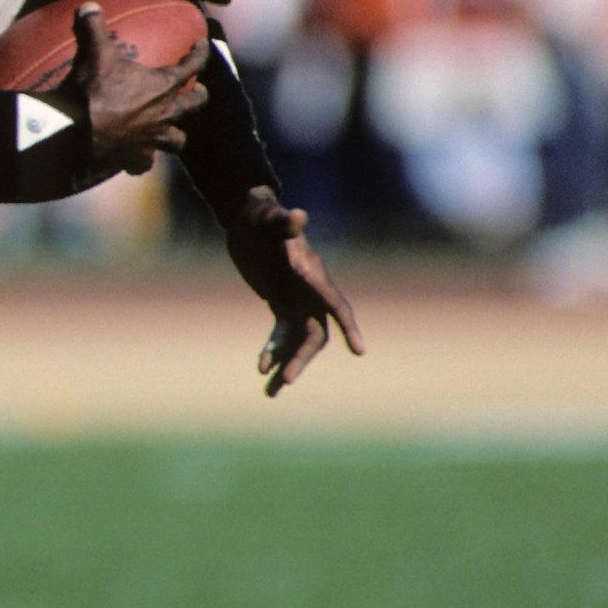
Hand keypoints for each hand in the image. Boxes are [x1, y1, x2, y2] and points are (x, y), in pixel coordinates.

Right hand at [75, 3, 210, 176]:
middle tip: (195, 92)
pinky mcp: (136, 158)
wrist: (78, 131)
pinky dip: (141, 160)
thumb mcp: (94, 53)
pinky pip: (144, 163)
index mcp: (162, 85)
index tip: (201, 46)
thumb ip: (95, 28)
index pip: (192, 66)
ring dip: (174, 134)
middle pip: (195, 105)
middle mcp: (165, 113)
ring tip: (168, 130)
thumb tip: (89, 5)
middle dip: (198, 97)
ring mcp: (153, 139)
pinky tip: (136, 158)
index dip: (200, 54)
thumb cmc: (93, 90)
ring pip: (177, 140)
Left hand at [223, 188, 366, 395]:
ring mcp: (296, 298)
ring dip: (287, 365)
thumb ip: (281, 221)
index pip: (336, 304)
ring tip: (270, 393)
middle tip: (286, 381)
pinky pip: (281, 335)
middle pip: (315, 333)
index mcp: (312, 274)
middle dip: (302, 358)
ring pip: (299, 341)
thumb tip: (296, 215)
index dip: (349, 327)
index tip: (360, 351)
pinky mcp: (281, 302)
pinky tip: (261, 368)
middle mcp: (309, 291)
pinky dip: (273, 351)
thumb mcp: (265, 217)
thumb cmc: (259, 214)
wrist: (247, 216)